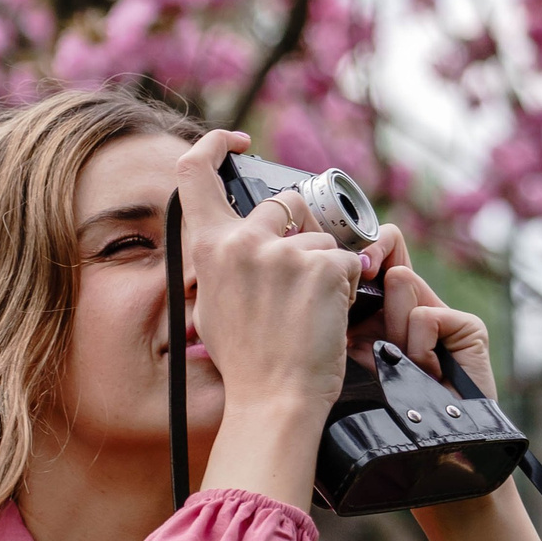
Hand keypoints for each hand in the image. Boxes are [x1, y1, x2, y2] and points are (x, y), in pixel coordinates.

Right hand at [177, 131, 360, 504]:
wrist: (275, 399)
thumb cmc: (247, 361)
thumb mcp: (213, 303)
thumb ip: (226, 262)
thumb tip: (243, 237)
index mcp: (209, 248)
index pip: (194, 172)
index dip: (214, 144)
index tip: (236, 141)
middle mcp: (244, 241)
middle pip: (285, 204)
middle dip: (302, 232)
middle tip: (303, 279)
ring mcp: (285, 253)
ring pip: (321, 239)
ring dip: (325, 267)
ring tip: (311, 313)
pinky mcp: (323, 268)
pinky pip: (347, 261)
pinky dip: (347, 285)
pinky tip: (330, 316)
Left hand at [348, 225, 541, 540]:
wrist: (427, 465)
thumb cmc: (376, 427)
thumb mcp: (343, 370)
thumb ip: (332, 331)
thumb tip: (299, 289)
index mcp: (377, 317)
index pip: (366, 263)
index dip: (352, 255)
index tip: (334, 261)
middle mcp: (408, 310)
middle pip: (384, 262)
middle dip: (367, 288)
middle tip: (363, 324)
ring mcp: (441, 317)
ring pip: (403, 285)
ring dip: (390, 326)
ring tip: (397, 363)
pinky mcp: (467, 329)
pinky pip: (429, 315)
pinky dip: (418, 345)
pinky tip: (422, 372)